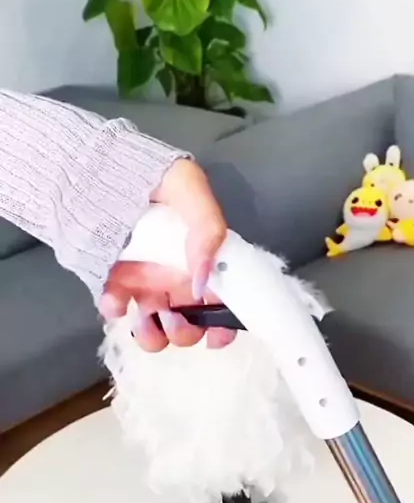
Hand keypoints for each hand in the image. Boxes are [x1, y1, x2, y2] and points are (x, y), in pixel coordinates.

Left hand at [99, 159, 235, 351]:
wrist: (100, 166)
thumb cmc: (153, 175)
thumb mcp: (191, 189)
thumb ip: (208, 231)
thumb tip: (203, 283)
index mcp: (202, 261)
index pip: (222, 303)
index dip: (224, 326)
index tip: (217, 336)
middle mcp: (176, 279)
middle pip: (189, 326)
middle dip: (186, 333)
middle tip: (174, 316)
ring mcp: (144, 285)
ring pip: (154, 331)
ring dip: (153, 335)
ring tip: (146, 316)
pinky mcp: (113, 284)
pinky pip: (116, 311)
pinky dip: (116, 311)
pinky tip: (115, 296)